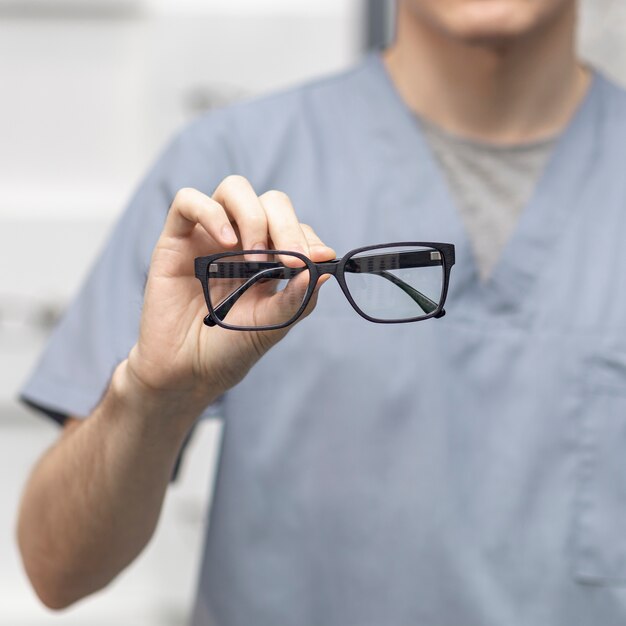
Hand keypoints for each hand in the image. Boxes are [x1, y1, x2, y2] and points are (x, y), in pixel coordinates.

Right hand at [125, 176, 335, 410]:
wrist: (187, 371)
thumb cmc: (230, 347)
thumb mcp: (272, 324)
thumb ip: (298, 297)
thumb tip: (324, 270)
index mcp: (269, 257)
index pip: (294, 227)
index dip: (308, 237)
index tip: (319, 258)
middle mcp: (241, 240)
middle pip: (270, 201)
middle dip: (286, 225)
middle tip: (292, 258)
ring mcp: (209, 236)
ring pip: (234, 189)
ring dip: (254, 217)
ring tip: (257, 257)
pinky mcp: (176, 239)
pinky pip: (188, 201)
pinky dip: (211, 213)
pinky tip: (226, 243)